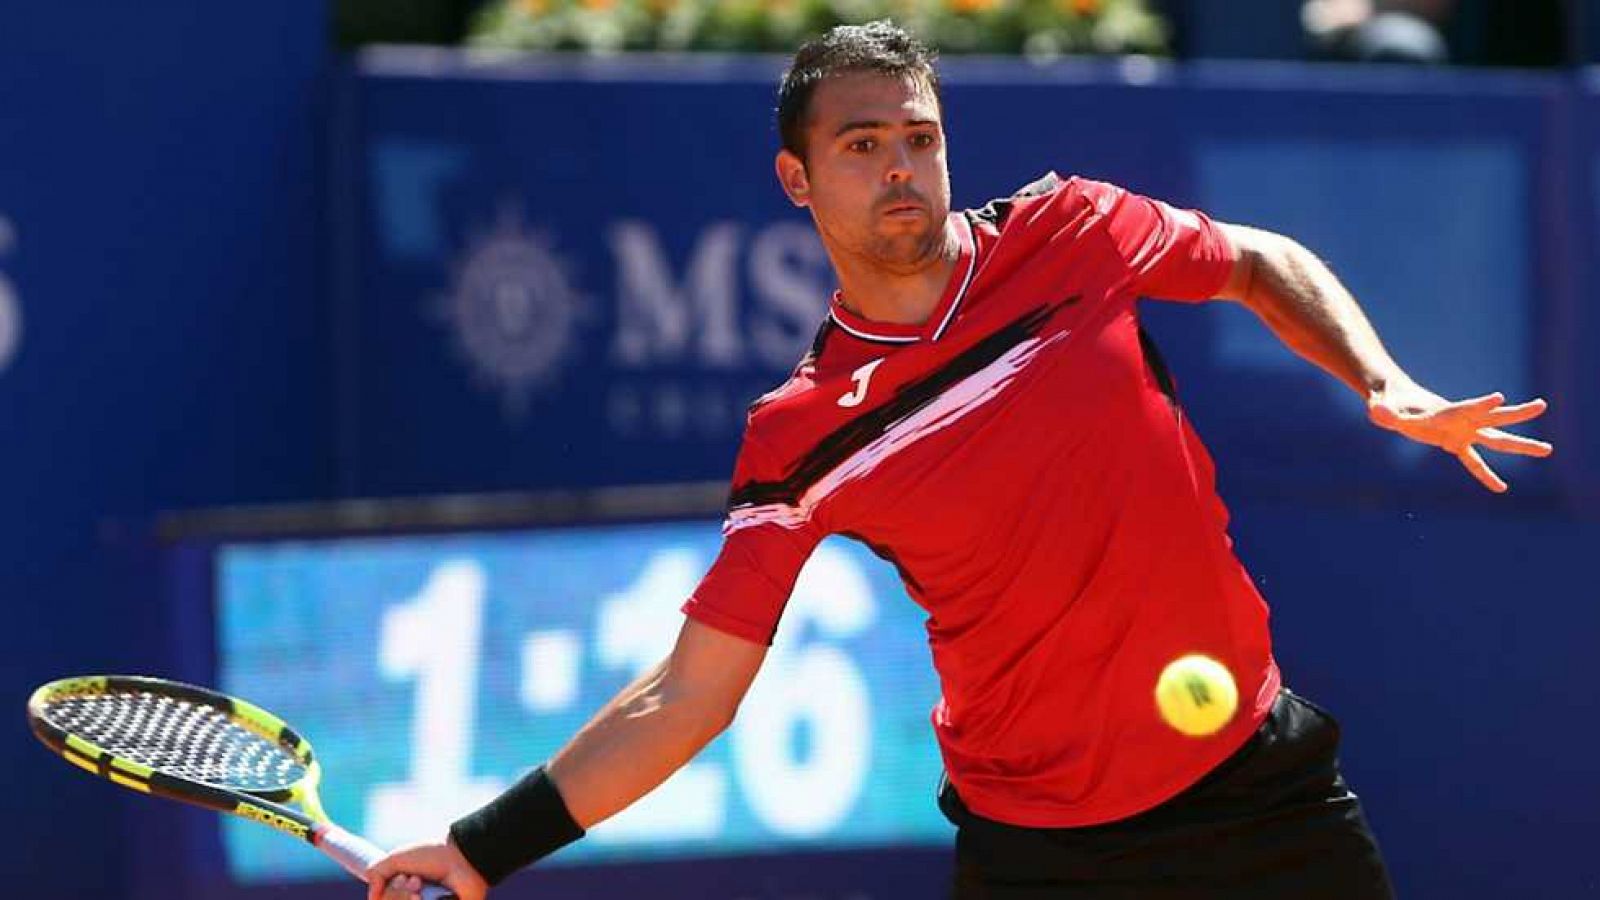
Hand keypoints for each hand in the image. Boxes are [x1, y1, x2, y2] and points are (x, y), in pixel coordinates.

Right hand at [366, 837, 489, 899]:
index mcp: (406, 890)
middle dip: (399, 895)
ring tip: (422, 888)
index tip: (402, 878)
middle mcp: (416, 899)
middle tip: (416, 881)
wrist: (462, 857)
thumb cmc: (432, 855)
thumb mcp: (397, 858)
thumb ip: (376, 873)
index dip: (390, 894)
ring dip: (407, 899)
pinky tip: (434, 898)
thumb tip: (373, 898)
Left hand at [1366, 380, 1552, 492]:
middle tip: (1542, 405)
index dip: (1481, 404)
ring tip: (1548, 449)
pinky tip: (1501, 489)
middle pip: (1493, 418)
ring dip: (1520, 444)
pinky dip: (1485, 474)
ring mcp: (1461, 432)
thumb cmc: (1388, 402)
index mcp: (1444, 411)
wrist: (1394, 399)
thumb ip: (1382, 412)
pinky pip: (1474, 461)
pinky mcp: (1455, 443)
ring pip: (1495, 438)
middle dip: (1517, 414)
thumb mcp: (1382, 407)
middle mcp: (1459, 420)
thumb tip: (1376, 413)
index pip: (1466, 408)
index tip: (1500, 398)